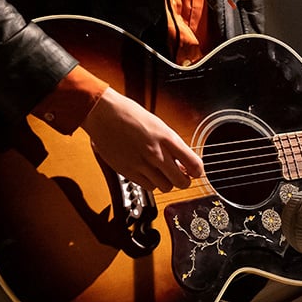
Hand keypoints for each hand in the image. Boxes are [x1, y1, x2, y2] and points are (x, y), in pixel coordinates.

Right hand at [81, 87, 203, 191]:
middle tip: (181, 176)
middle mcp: (156, 153)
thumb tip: (182, 160)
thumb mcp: (157, 124)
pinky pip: (148, 187)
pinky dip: (151, 183)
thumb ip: (170, 143)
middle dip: (184, 181)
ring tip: (162, 173)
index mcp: (166, 137)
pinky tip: (148, 172)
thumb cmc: (128, 114)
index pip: (193, 164)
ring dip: (167, 182)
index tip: (196, 172)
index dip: (197, 171)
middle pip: (181, 182)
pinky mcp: (128, 172)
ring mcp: (142, 164)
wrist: (103, 114)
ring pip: (165, 187)